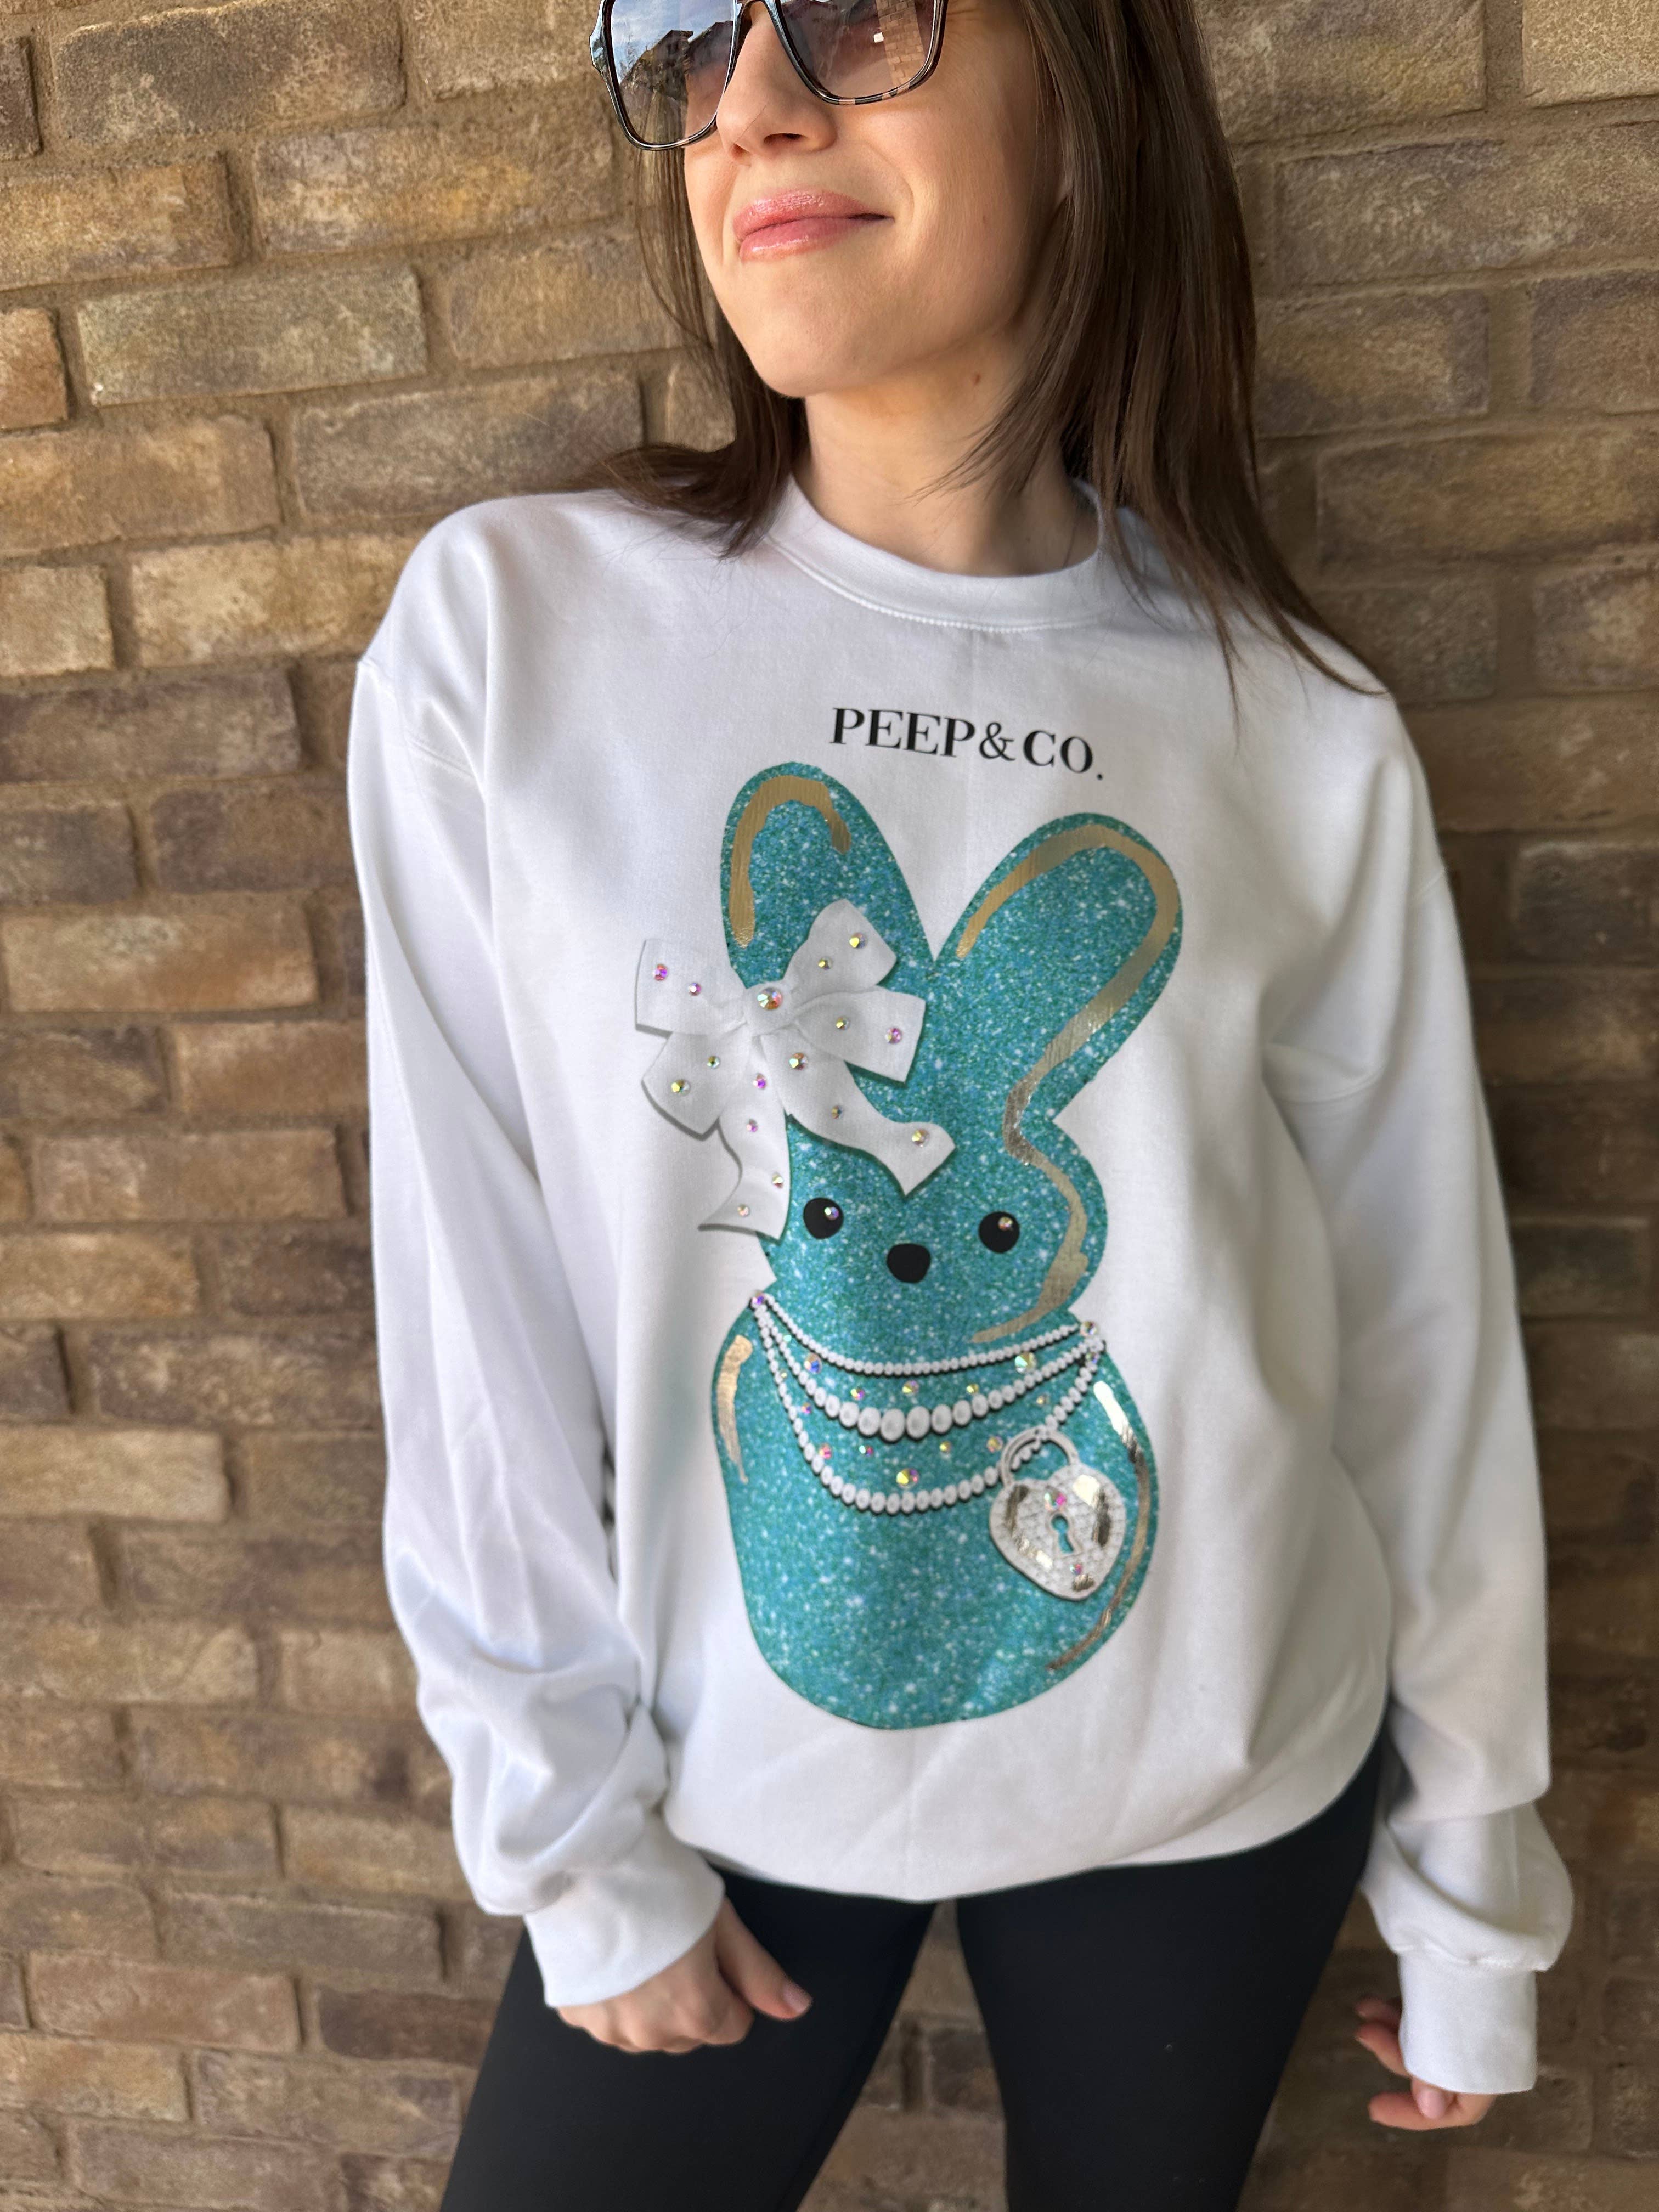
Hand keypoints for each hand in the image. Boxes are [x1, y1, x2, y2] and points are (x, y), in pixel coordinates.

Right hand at [554, 1897, 812, 2053]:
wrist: (583, 1863)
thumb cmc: (658, 1883)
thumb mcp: (720, 1920)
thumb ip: (758, 1972)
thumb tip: (797, 2009)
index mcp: (695, 2014)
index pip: (733, 2025)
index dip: (731, 1988)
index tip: (714, 1952)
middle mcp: (651, 2035)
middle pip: (691, 2033)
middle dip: (693, 2000)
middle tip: (677, 1944)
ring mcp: (608, 2029)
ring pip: (649, 2032)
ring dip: (654, 2006)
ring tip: (643, 1949)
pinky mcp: (574, 2016)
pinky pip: (610, 2021)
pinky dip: (617, 2000)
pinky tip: (612, 1956)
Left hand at [1352, 1996, 1496, 2128]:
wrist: (1485, 1919)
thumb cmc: (1463, 1985)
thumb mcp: (1447, 2034)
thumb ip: (1439, 2074)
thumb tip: (1429, 2108)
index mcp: (1494, 2071)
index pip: (1458, 2110)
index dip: (1415, 2113)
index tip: (1374, 2108)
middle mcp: (1485, 2049)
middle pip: (1434, 2069)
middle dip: (1395, 2053)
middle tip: (1364, 2033)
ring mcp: (1471, 2017)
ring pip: (1425, 2036)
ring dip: (1390, 2027)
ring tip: (1364, 2007)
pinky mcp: (1457, 1989)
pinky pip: (1425, 2010)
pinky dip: (1400, 2010)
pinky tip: (1375, 2001)